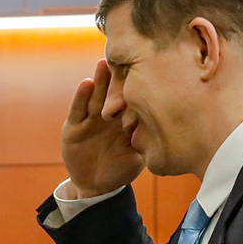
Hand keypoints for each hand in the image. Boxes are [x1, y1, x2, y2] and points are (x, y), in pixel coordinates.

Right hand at [61, 59, 144, 197]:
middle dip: (118, 76)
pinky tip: (87, 83)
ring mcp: (90, 119)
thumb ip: (148, 142)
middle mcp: (108, 115)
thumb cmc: (121, 169)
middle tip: (126, 58)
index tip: (147, 67)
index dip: (137, 85)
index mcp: (125, 119)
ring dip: (100, 79)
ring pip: (96, 95)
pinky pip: (78, 109)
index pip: (131, 98)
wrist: (97, 185)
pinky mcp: (73, 127)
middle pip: (114, 91)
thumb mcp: (139, 156)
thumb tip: (169, 129)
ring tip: (104, 63)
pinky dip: (82, 96)